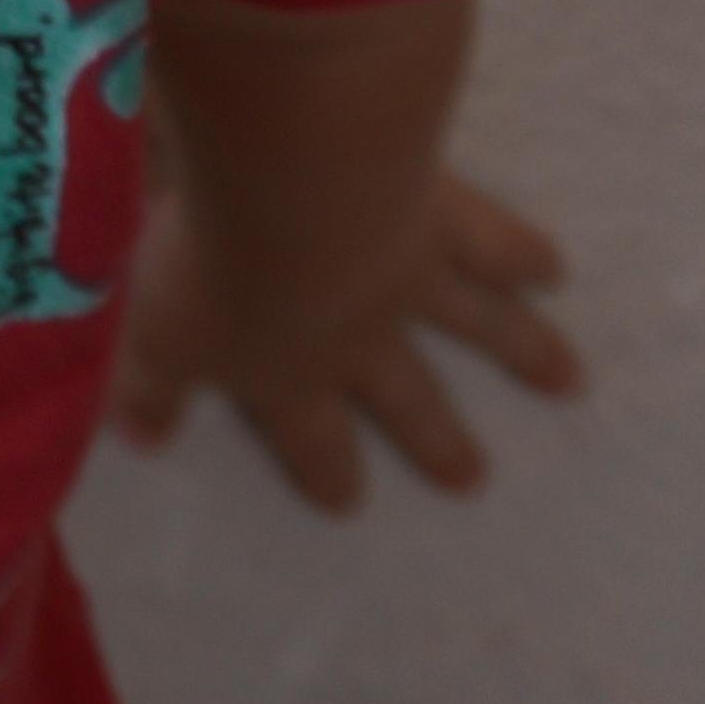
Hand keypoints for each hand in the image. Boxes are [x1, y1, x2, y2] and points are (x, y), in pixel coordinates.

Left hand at [111, 157, 581, 513]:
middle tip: (472, 477)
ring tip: (568, 378)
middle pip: (404, 394)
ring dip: (522, 351)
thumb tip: (136, 438)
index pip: (304, 431)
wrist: (280, 199)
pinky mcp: (439, 219)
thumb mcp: (146, 328)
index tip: (347, 504)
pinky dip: (522, 255)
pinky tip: (553, 267)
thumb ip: (143, 384)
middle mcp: (358, 336)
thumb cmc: (200, 264)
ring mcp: (407, 279)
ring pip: (474, 323)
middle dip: (435, 435)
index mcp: (284, 367)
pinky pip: (487, 243)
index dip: (323, 468)